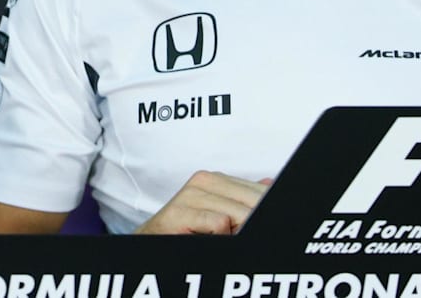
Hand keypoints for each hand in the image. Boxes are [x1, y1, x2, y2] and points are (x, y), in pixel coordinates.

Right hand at [135, 171, 271, 234]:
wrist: (150, 242)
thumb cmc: (185, 231)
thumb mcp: (218, 213)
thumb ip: (242, 199)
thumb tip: (270, 184)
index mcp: (215, 179)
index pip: (259, 192)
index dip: (262, 211)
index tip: (252, 224)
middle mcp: (203, 181)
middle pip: (254, 202)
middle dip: (252, 222)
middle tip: (233, 233)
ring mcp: (190, 195)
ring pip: (241, 214)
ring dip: (236, 232)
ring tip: (218, 237)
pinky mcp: (180, 212)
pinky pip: (220, 223)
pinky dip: (220, 236)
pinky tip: (207, 238)